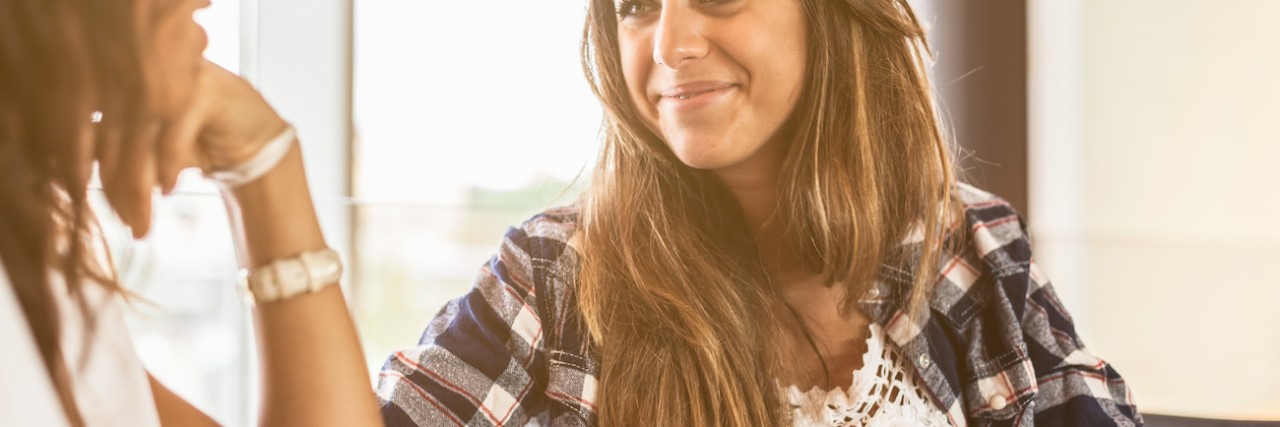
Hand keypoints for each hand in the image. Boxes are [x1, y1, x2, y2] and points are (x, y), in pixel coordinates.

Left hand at [99, 60, 286, 238]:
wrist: (258, 142)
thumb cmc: (199, 142)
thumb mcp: (150, 150)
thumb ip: (114, 152)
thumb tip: (71, 174)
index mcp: (123, 80)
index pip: (89, 124)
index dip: (82, 167)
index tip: (89, 204)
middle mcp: (145, 71)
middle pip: (113, 133)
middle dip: (117, 188)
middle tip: (127, 225)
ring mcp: (176, 76)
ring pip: (140, 136)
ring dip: (139, 187)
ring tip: (143, 222)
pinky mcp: (204, 89)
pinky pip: (173, 135)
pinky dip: (167, 167)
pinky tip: (170, 190)